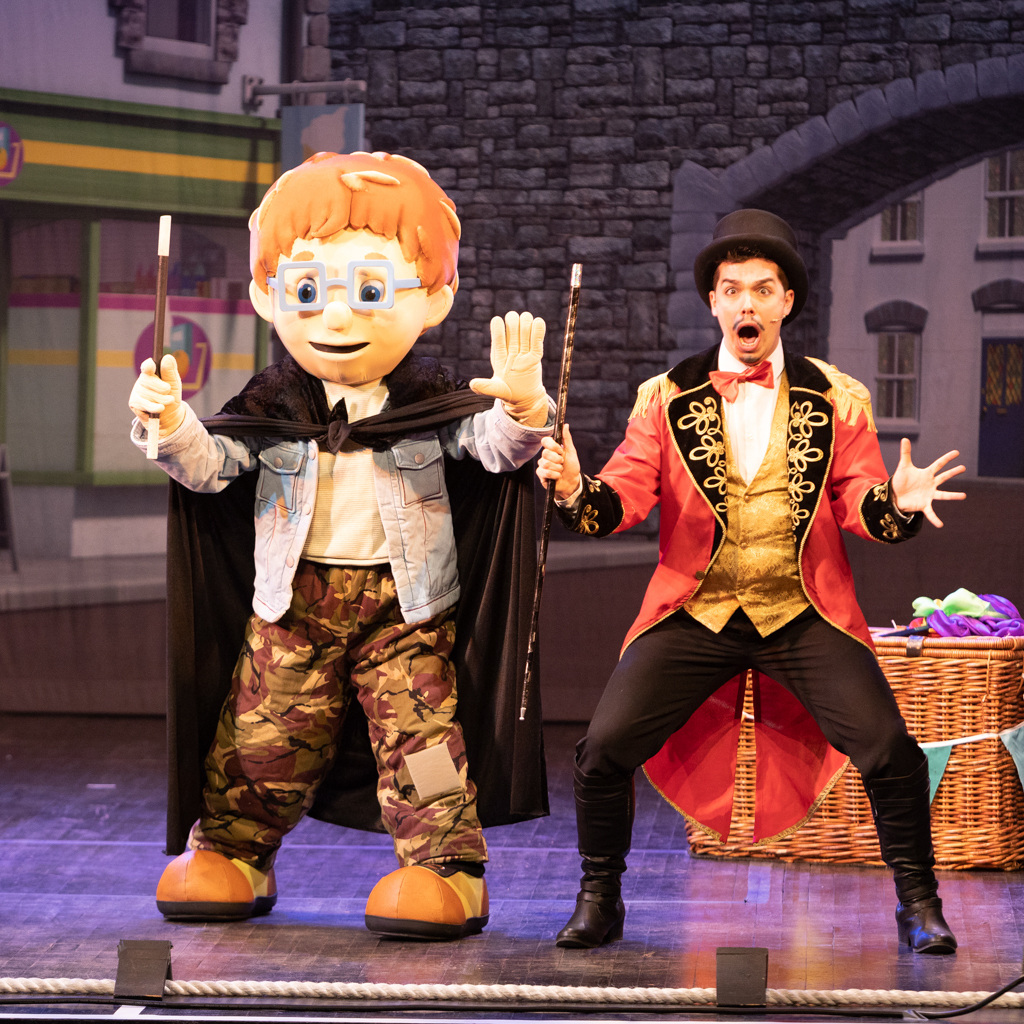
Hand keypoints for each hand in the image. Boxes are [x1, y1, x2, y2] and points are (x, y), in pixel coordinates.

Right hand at [129, 354, 185, 436]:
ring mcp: (137, 391)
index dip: (148, 366)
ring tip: (169, 402)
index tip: (151, 366)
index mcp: (152, 373)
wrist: (170, 417)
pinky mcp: (134, 403)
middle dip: (161, 387)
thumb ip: (170, 372)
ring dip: (161, 399)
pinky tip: (160, 408)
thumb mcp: (174, 385)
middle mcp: (142, 381)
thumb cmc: (171, 397)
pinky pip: (145, 404)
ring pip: (147, 393)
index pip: (147, 367)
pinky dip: (154, 407)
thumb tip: (168, 357)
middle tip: (168, 390)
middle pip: (148, 380)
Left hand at [470, 311, 546, 425]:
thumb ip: (486, 387)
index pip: (498, 339)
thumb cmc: (507, 392)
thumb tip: (472, 384)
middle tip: (514, 323)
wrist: (524, 397)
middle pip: (512, 330)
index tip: (497, 320)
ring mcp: (524, 351)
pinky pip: (537, 341)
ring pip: (525, 331)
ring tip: (527, 322)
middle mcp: (511, 349)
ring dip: (526, 323)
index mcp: (499, 355)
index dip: (498, 329)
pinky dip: (538, 330)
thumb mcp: (496, 389)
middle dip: (513, 323)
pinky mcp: (536, 355)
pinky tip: (538, 322)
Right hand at [537, 424, 581, 500]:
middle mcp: (545, 456)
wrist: (572, 482)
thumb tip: (565, 425)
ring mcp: (542, 465)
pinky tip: (557, 477)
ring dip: (557, 468)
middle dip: (557, 460)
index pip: (545, 441)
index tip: (561, 451)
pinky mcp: (541, 475)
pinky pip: (544, 472)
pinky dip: (554, 475)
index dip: (553, 446)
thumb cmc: (572, 467)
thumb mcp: (571, 452)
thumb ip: (567, 439)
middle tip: (562, 463)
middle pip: (545, 453)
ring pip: (545, 463)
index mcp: (552, 449)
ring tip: (560, 471)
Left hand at [891, 438, 965, 527]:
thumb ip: (906, 453)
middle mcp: (930, 484)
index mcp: (926, 474)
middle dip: (953, 473)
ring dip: (953, 496)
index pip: (938, 464)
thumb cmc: (900, 481)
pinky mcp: (924, 505)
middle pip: (943, 477)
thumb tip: (905, 438)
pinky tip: (940, 525)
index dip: (947, 458)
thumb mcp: (903, 466)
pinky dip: (935, 519)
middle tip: (963, 468)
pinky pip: (931, 513)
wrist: (894, 496)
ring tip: (964, 496)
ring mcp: (929, 495)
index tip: (957, 452)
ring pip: (943, 495)